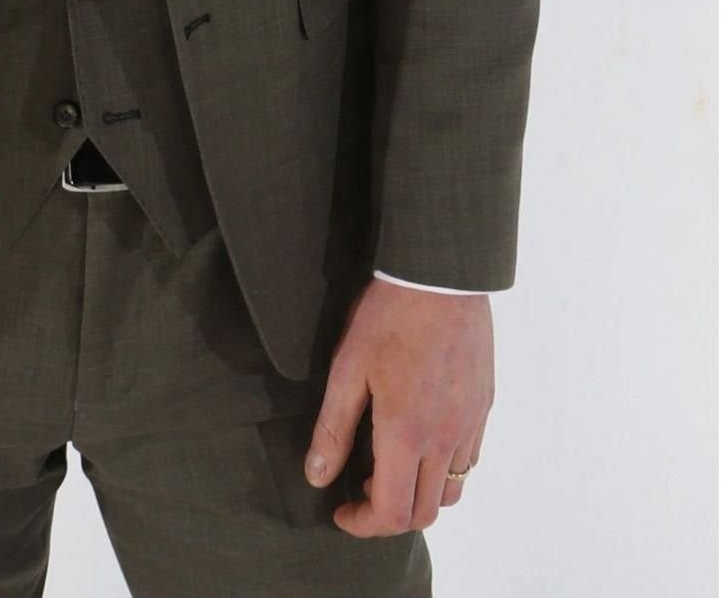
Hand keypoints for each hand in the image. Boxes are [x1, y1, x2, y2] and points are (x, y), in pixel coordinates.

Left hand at [304, 279, 492, 535]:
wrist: (441, 277)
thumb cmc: (389, 316)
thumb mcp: (347, 368)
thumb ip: (333, 427)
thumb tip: (317, 474)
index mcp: (406, 434)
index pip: (391, 512)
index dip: (363, 524)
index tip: (341, 510)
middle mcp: (444, 439)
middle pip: (424, 513)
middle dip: (388, 515)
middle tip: (360, 489)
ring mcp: (469, 425)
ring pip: (451, 491)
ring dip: (419, 494)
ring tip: (389, 464)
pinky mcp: (483, 407)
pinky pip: (468, 460)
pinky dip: (442, 469)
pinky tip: (419, 438)